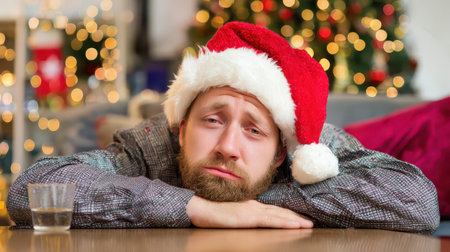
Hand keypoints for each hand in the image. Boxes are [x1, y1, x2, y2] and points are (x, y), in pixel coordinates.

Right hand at [186, 195, 312, 228]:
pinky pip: (270, 220)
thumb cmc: (213, 212)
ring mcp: (252, 211)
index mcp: (251, 206)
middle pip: (279, 212)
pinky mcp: (248, 217)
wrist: (200, 208)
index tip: (299, 219)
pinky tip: (293, 225)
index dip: (288, 215)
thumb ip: (243, 216)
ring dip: (294, 220)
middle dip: (295, 217)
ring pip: (278, 216)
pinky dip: (284, 222)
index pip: (273, 211)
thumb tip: (252, 220)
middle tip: (309, 222)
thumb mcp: (232, 214)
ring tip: (307, 225)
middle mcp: (254, 206)